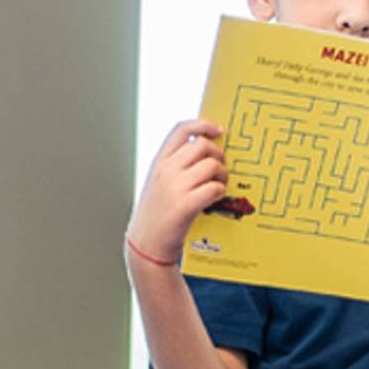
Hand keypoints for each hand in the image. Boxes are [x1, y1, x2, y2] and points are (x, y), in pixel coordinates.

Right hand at [125, 119, 225, 267]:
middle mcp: (166, 170)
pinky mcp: (186, 205)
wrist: (146, 244)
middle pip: (203, 145)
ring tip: (218, 185)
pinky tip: (214, 199)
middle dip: (218, 155)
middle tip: (219, 168)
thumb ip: (175, 164)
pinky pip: (215, 188)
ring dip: (222, 175)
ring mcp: (175, 187)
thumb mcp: (157, 182)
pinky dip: (220, 192)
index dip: (203, 124)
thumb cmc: (156, 212)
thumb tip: (205, 148)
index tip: (218, 130)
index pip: (181, 130)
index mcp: (158, 162)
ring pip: (213, 166)